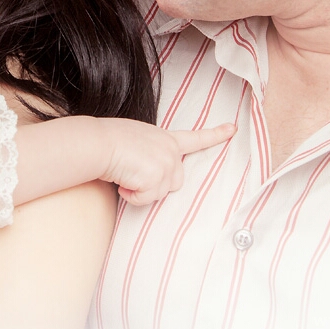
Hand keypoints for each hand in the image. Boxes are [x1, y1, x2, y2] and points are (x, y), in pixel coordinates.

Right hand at [103, 121, 235, 205]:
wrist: (97, 142)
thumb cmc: (107, 140)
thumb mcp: (136, 139)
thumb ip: (150, 151)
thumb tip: (145, 170)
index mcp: (164, 138)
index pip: (194, 138)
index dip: (215, 135)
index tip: (232, 129)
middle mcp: (170, 150)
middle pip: (175, 181)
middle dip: (154, 184)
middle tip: (132, 173)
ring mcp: (166, 163)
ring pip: (159, 193)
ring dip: (140, 190)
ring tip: (124, 173)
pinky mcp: (157, 177)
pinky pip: (146, 199)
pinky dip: (132, 195)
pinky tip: (122, 180)